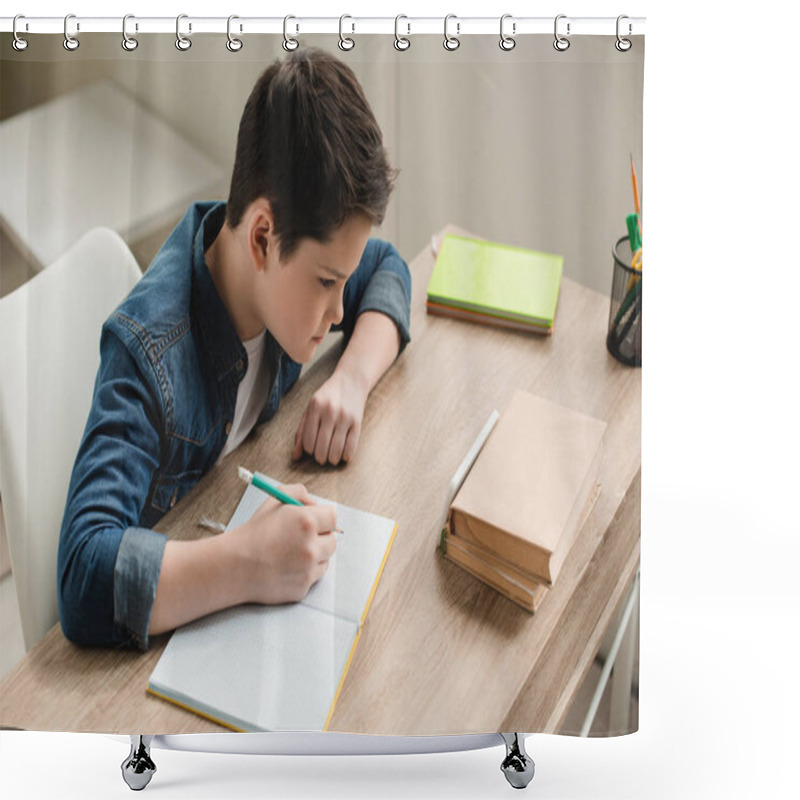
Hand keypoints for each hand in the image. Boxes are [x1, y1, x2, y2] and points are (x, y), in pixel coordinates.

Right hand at [227, 483, 337, 604]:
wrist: (234, 566)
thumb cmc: (253, 534)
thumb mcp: (274, 500)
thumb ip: (298, 493)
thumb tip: (315, 504)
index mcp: (306, 522)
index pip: (333, 517)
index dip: (323, 518)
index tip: (316, 521)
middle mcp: (311, 546)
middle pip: (332, 540)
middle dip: (320, 537)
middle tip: (302, 538)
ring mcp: (308, 569)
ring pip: (326, 559)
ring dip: (315, 555)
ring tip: (291, 553)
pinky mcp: (303, 587)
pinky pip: (314, 576)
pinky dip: (305, 572)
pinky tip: (287, 567)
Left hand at [292, 369, 367, 465]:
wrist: (352, 381)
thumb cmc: (328, 397)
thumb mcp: (311, 409)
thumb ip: (302, 431)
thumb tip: (295, 457)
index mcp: (315, 407)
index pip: (308, 440)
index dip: (308, 450)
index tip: (311, 449)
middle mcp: (330, 411)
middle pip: (321, 447)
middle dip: (320, 458)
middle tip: (321, 457)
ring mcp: (345, 417)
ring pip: (336, 450)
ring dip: (332, 459)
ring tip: (331, 458)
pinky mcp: (357, 422)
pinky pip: (351, 446)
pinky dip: (346, 456)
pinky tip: (343, 455)